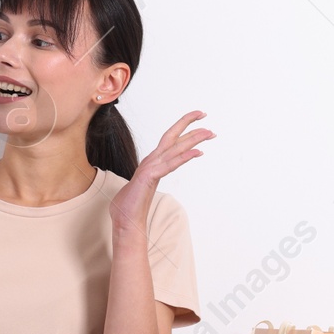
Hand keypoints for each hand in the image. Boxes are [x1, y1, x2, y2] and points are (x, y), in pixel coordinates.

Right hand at [108, 110, 213, 235]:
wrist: (125, 220)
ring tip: (209, 132)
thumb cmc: (133, 204)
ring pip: (175, 148)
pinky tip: (198, 152)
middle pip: (172, 136)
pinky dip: (185, 156)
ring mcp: (150, 168)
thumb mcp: (146, 185)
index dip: (183, 129)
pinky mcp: (150, 177)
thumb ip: (150, 177)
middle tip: (205, 114)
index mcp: (152, 162)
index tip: (199, 123)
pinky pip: (171, 165)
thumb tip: (154, 175)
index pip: (169, 140)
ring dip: (193, 138)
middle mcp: (152, 161)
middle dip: (188, 123)